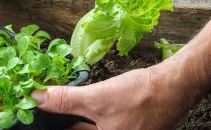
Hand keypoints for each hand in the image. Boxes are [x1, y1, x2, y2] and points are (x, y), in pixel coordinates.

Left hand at [30, 66, 197, 129]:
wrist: (174, 86)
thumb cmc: (141, 96)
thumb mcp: (97, 98)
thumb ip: (64, 101)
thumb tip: (36, 98)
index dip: (55, 126)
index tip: (38, 119)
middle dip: (65, 123)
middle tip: (46, 112)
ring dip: (74, 121)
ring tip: (59, 110)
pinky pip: (98, 128)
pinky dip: (87, 120)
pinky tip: (80, 109)